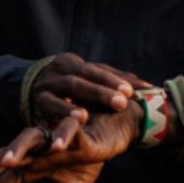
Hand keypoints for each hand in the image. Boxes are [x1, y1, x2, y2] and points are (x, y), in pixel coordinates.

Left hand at [0, 104, 140, 182]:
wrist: (112, 129)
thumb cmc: (85, 156)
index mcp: (29, 165)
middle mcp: (36, 148)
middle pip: (5, 157)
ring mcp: (53, 135)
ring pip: (29, 137)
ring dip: (18, 147)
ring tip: (8, 161)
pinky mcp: (77, 126)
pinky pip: (67, 128)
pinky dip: (62, 136)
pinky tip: (58, 147)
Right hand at [27, 54, 146, 128]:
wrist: (32, 91)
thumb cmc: (71, 88)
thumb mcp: (91, 80)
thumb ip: (118, 81)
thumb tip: (151, 88)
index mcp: (72, 62)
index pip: (96, 69)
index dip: (113, 80)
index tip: (131, 92)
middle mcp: (58, 71)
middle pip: (81, 79)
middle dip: (101, 92)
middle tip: (121, 103)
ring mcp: (45, 87)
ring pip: (64, 91)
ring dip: (76, 104)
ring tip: (89, 115)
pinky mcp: (36, 103)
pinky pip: (49, 107)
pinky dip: (63, 112)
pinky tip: (78, 121)